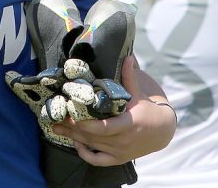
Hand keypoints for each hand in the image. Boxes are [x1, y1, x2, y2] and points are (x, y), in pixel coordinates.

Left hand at [53, 55, 175, 166]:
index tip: (70, 114)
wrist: (162, 131)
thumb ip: (130, 77)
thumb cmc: (149, 110)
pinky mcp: (118, 158)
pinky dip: (85, 153)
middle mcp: (122, 141)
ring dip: (73, 137)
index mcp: (128, 124)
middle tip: (55, 119)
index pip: (103, 128)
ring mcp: (119, 152)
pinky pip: (97, 160)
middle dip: (72, 128)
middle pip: (92, 137)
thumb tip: (128, 57)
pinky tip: (75, 143)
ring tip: (56, 128)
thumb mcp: (140, 93)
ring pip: (91, 146)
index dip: (85, 124)